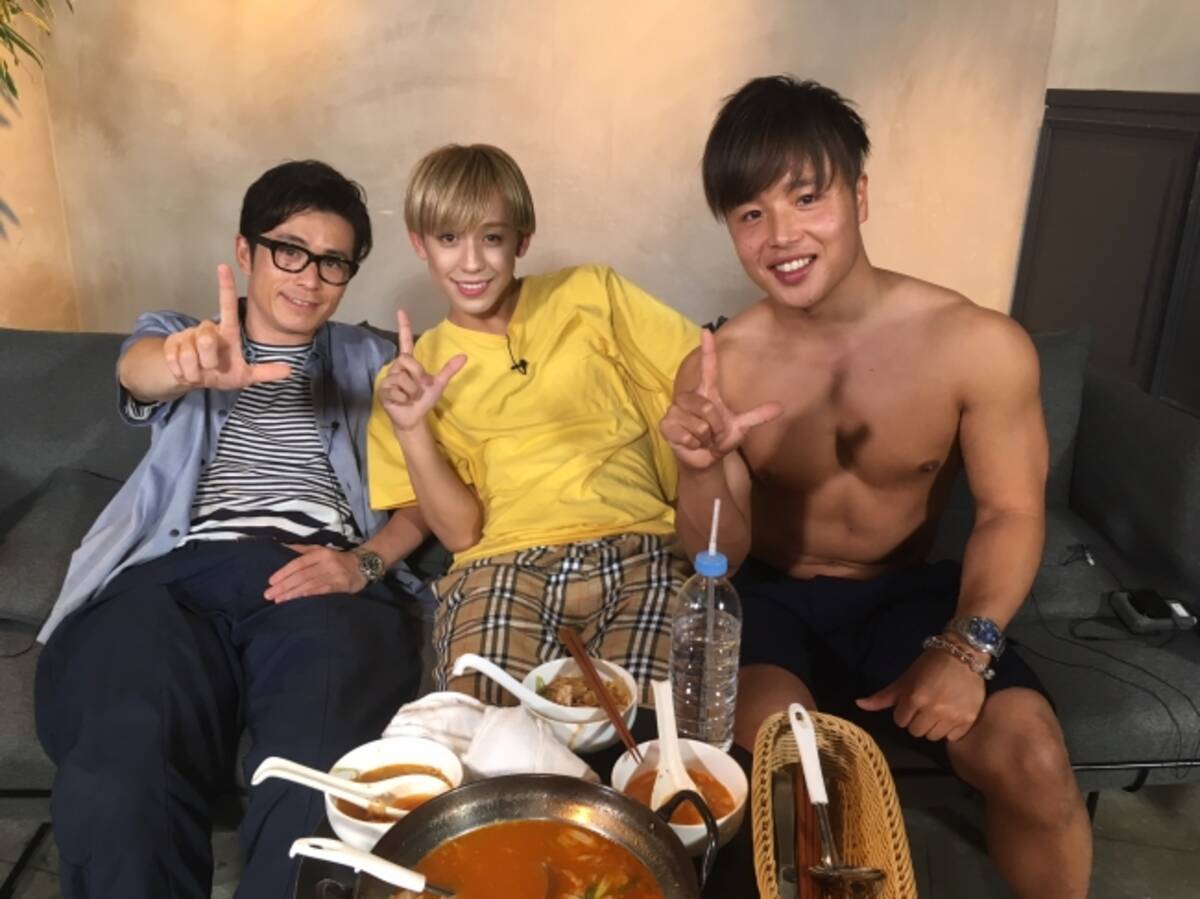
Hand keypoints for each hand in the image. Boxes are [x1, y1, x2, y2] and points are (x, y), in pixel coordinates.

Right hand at [162, 264, 292, 390]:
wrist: (191, 381)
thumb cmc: (220, 373)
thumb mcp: (244, 376)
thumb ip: (265, 372)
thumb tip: (290, 370)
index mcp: (226, 333)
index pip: (227, 306)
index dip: (225, 286)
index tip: (223, 266)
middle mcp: (206, 329)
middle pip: (206, 340)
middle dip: (209, 362)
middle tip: (211, 369)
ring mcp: (187, 335)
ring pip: (189, 354)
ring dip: (195, 371)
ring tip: (198, 372)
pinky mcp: (170, 343)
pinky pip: (175, 359)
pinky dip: (182, 373)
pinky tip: (185, 372)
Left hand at [264, 545, 366, 602]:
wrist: (362, 565)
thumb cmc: (336, 559)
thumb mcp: (320, 550)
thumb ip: (301, 550)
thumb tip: (281, 547)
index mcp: (319, 553)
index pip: (298, 563)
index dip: (284, 572)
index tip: (271, 581)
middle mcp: (326, 562)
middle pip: (301, 575)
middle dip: (284, 585)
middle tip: (269, 594)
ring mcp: (334, 574)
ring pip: (309, 584)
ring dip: (292, 593)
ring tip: (278, 600)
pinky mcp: (341, 585)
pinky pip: (322, 590)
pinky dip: (309, 595)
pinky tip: (298, 600)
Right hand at [377, 309, 466, 432]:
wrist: (414, 418)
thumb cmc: (424, 399)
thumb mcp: (439, 384)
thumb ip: (449, 369)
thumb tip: (464, 356)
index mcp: (409, 363)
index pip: (406, 341)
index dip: (404, 326)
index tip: (401, 310)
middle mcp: (397, 367)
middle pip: (407, 360)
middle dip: (417, 374)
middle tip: (420, 387)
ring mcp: (388, 379)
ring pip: (402, 377)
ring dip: (412, 390)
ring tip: (410, 397)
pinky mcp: (383, 391)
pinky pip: (396, 390)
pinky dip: (404, 398)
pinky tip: (402, 402)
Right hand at [659, 328, 781, 469]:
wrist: (705, 458)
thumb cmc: (719, 437)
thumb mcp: (740, 426)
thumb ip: (757, 416)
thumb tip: (780, 407)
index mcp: (707, 392)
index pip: (709, 368)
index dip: (708, 350)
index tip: (706, 330)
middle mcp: (690, 397)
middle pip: (707, 408)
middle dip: (716, 428)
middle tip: (714, 435)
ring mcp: (676, 410)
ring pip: (698, 425)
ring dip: (705, 438)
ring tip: (703, 439)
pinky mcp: (666, 425)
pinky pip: (686, 435)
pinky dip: (693, 444)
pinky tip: (690, 443)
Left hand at [855, 646, 986, 741]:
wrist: (963, 654)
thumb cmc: (930, 665)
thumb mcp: (905, 679)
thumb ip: (883, 697)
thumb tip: (858, 704)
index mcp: (915, 699)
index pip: (900, 721)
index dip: (904, 712)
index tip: (913, 702)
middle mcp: (933, 710)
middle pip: (916, 732)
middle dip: (917, 720)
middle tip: (925, 706)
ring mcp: (953, 717)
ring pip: (933, 737)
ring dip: (933, 727)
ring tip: (939, 710)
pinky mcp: (968, 721)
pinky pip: (952, 738)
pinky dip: (950, 730)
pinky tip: (952, 714)